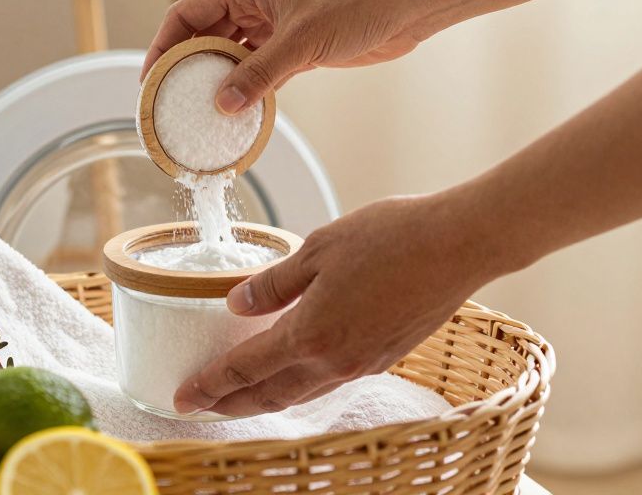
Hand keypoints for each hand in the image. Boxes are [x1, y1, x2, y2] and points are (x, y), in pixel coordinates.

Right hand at [142, 0, 439, 114]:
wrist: (407, 5)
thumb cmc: (358, 3)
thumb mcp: (301, 41)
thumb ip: (259, 74)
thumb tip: (223, 104)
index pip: (187, 13)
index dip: (163, 43)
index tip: (149, 76)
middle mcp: (254, 0)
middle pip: (204, 33)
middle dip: (185, 65)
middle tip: (168, 99)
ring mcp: (274, 22)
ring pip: (230, 53)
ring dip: (216, 79)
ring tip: (197, 110)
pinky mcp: (294, 44)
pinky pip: (257, 68)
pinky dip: (246, 87)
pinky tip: (236, 111)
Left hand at [172, 192, 503, 416]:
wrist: (459, 245)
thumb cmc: (391, 237)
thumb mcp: (318, 247)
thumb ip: (274, 282)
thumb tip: (235, 303)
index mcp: (311, 333)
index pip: (245, 369)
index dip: (210, 385)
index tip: (182, 396)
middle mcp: (335, 360)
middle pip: (270, 395)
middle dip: (231, 404)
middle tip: (201, 404)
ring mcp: (363, 363)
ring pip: (301, 393)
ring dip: (265, 398)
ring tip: (239, 395)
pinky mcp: (385, 356)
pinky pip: (329, 381)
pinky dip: (300, 384)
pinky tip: (293, 370)